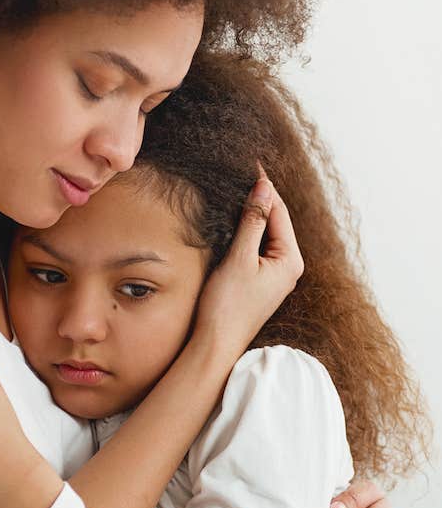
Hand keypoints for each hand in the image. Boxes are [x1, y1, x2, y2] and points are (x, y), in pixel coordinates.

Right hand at [194, 171, 303, 355]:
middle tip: (243, 171)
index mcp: (290, 260)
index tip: (253, 163)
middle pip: (275, 221)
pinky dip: (247, 232)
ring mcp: (274, 276)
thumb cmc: (228, 306)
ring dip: (252, 215)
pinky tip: (233, 222)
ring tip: (237, 190)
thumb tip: (263, 188)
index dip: (265, 187)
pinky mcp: (260, 282)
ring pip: (265, 234)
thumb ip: (253, 222)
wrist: (216, 344)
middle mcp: (288, 267)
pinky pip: (257, 248)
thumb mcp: (239, 258)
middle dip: (260, 198)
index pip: (280, 212)